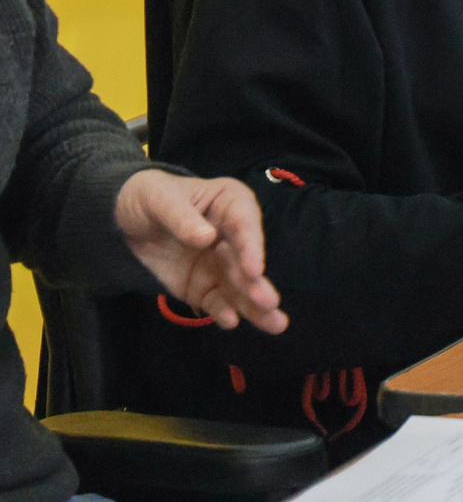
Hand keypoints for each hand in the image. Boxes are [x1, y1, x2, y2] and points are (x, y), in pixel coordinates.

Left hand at [114, 169, 288, 333]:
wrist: (126, 220)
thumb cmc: (150, 197)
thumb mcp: (160, 199)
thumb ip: (181, 217)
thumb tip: (206, 237)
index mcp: (231, 204)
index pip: (245, 225)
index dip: (252, 247)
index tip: (255, 270)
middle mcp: (233, 236)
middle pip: (247, 261)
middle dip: (257, 284)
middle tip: (270, 302)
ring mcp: (220, 263)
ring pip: (239, 287)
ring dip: (255, 306)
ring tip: (276, 324)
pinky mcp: (204, 285)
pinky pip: (216, 300)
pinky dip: (223, 311)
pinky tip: (230, 321)